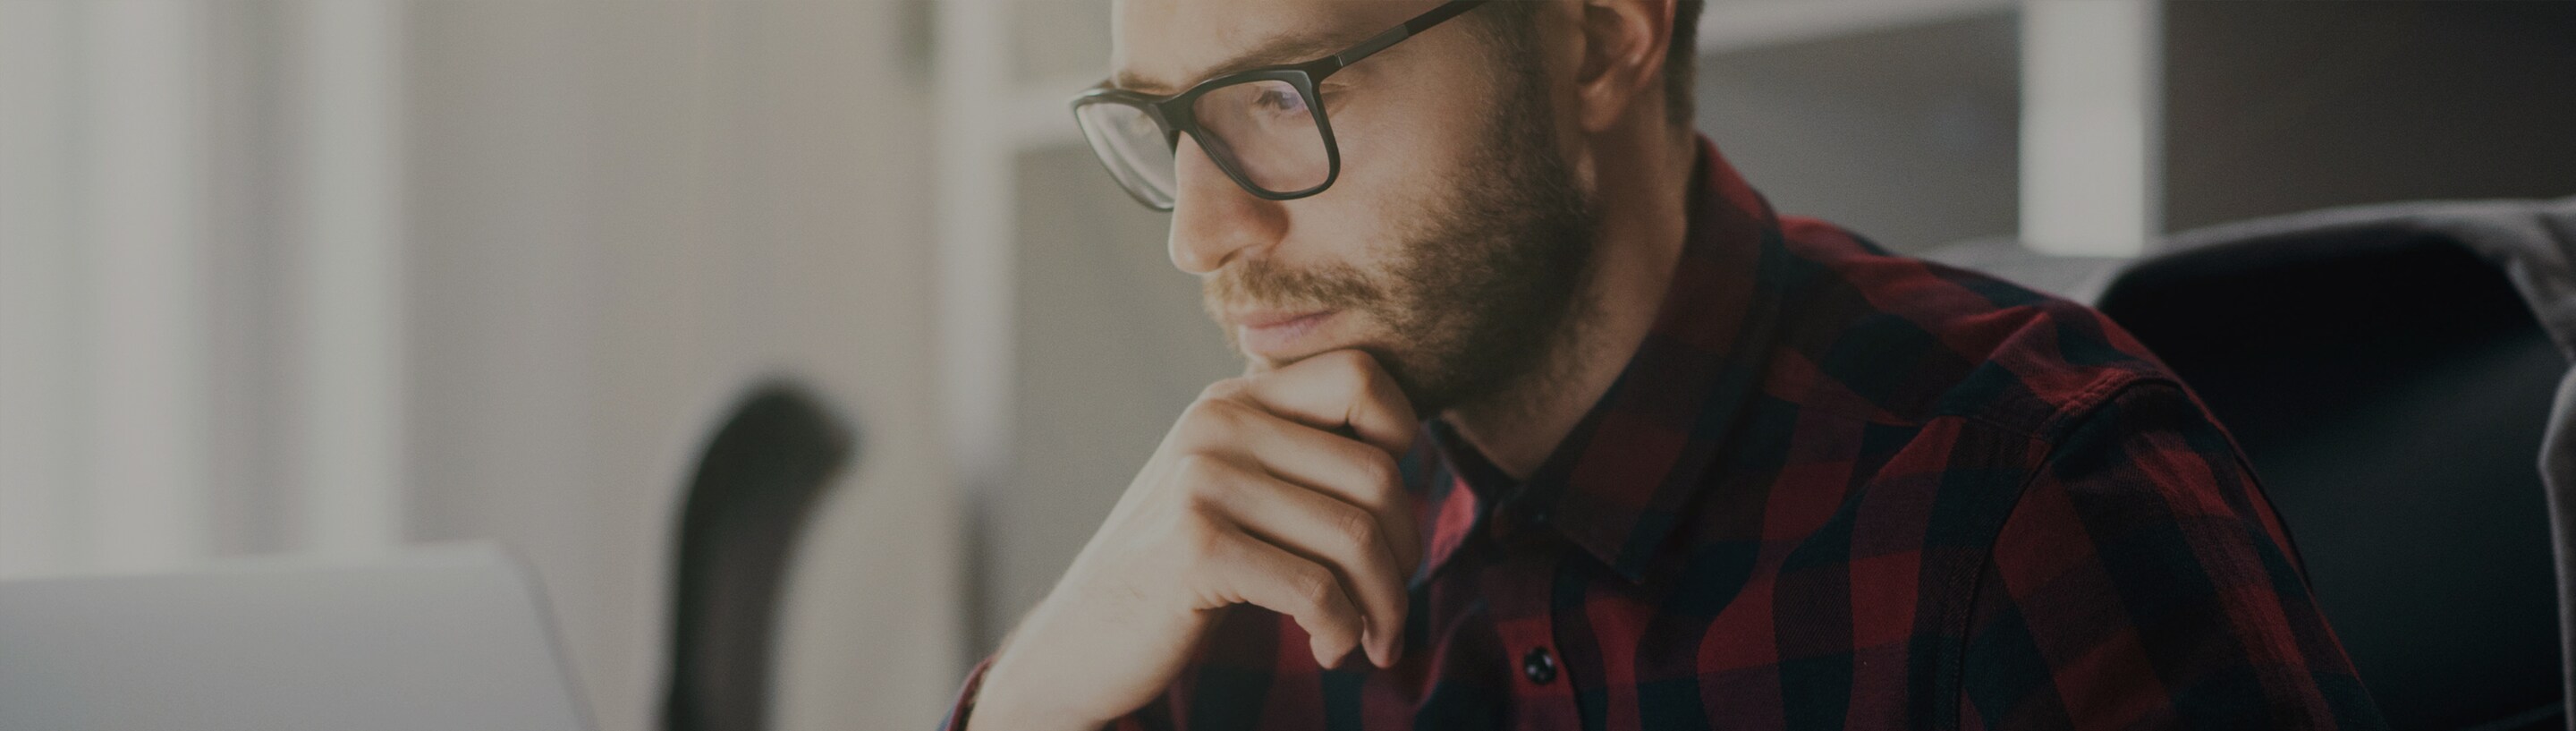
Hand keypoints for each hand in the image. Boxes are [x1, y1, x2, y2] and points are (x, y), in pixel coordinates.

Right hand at [969, 350, 1422, 730]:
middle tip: (1387, 609)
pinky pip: (1317, 589)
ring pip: (1355, 537)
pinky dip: (1340, 630)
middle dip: (1402, 556)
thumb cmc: (1182, 572)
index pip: (1361, 375)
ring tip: (1368, 640)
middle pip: (1375, 474)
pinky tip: (1328, 649)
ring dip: (1381, 607)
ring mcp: (1202, 481)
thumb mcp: (1234, 489)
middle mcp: (1216, 423)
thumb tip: (1408, 456)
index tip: (1385, 512)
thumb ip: (1296, 454)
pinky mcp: (1196, 548)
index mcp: (1232, 400)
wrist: (1083, 639)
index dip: (1403, 441)